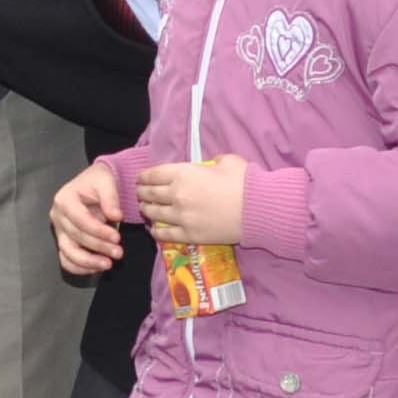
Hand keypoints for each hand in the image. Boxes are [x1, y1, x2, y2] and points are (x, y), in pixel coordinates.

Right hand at [51, 163, 128, 275]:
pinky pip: (67, 260)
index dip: (98, 231)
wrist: (95, 183)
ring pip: (68, 253)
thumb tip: (116, 216)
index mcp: (64, 199)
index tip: (117, 237)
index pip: (80, 220)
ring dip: (88, 262)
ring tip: (108, 264)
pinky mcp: (64, 241)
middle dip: (98, 247)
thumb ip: (111, 199)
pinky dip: (80, 268)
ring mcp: (59, 231)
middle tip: (119, 252)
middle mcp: (58, 216)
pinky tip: (97, 268)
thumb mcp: (106, 182)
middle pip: (76, 237)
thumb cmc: (99, 181)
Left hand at [136, 154, 251, 246]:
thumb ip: (212, 162)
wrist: (256, 209)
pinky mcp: (189, 235)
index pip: (153, 175)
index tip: (141, 178)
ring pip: (154, 214)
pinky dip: (156, 231)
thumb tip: (210, 165)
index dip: (144, 176)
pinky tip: (154, 229)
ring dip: (147, 210)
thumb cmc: (243, 181)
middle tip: (141, 193)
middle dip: (143, 192)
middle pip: (150, 194)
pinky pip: (165, 234)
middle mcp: (176, 195)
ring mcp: (181, 217)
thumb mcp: (227, 161)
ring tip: (146, 209)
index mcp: (183, 174)